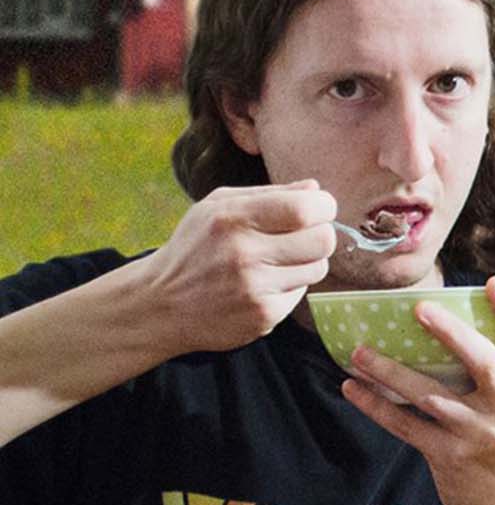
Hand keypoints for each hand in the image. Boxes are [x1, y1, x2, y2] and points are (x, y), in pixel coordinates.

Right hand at [146, 180, 337, 353]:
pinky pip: (301, 294)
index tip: (319, 208)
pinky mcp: (262, 317)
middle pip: (322, 240)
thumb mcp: (218, 206)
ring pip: (318, 268)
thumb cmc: (194, 247)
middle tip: (306, 235)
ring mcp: (254, 289)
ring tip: (278, 260)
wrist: (161, 304)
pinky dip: (289, 286)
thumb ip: (268, 194)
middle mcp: (243, 254)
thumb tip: (315, 187)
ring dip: (307, 262)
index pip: (304, 209)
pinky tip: (263, 284)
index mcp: (232, 218)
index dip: (323, 206)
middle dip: (321, 233)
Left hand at [340, 275, 494, 504]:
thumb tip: (448, 320)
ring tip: (358, 351)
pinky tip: (351, 389)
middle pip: (483, 361)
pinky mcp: (449, 456)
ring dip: (390, 371)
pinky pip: (405, 426)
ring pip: (430, 395)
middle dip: (451, 332)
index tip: (494, 282)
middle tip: (419, 308)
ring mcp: (476, 433)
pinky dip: (375, 407)